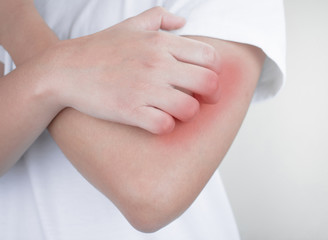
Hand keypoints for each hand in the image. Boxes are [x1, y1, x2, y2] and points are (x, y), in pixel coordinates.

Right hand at [46, 7, 221, 133]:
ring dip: (187, 114)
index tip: (206, 81)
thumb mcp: (131, 25)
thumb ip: (161, 17)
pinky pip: (164, 126)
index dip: (215, 73)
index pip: (210, 58)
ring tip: (177, 111)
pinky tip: (158, 121)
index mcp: (161, 43)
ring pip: (189, 108)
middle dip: (210, 96)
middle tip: (201, 101)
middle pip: (208, 84)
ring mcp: (143, 88)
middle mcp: (157, 64)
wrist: (66, 69)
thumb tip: (183, 21)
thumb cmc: (101, 48)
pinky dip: (166, 127)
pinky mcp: (129, 110)